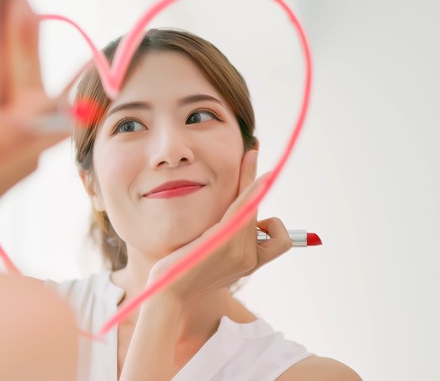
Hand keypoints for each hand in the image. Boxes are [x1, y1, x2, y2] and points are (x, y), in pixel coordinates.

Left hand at [148, 150, 292, 300]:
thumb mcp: (211, 260)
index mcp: (250, 264)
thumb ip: (225, 243)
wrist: (169, 295)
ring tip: (251, 151)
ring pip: (253, 206)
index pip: (277, 237)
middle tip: (252, 152)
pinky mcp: (223, 241)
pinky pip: (243, 209)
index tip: (260, 199)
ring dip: (252, 176)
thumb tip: (231, 223)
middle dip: (259, 184)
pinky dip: (250, 188)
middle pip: (264, 213)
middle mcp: (250, 259)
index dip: (273, 220)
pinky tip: (253, 170)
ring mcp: (239, 251)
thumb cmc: (183, 277)